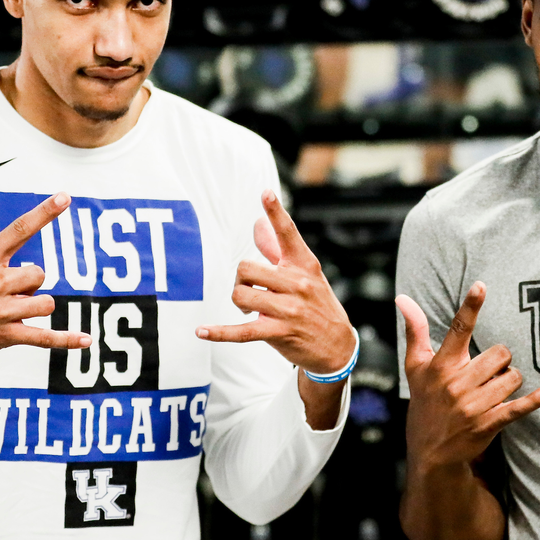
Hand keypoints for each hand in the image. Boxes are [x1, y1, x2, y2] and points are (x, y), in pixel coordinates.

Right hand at [0, 193, 91, 377]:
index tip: (65, 197)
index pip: (18, 229)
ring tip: (11, 311)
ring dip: (35, 307)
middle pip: (39, 273)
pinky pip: (43, 337)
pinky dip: (66, 339)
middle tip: (6, 293)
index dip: (44, 212)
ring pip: (44, 302)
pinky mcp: (2, 336)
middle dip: (30, 283)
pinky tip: (86, 340)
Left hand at [196, 190, 352, 374]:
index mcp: (304, 264)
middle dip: (241, 279)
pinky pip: (241, 331)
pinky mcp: (279, 332)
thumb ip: (277, 249)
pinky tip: (202, 332)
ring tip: (250, 309)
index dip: (276, 212)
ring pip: (241, 295)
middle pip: (246, 268)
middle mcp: (298, 284)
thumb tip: (258, 223)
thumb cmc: (318, 305)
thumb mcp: (306, 274)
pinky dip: (219, 332)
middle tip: (250, 288)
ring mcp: (289, 309)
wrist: (337, 346)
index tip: (265, 194)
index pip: (288, 233)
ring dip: (239, 301)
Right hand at [400, 283, 539, 472]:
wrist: (429, 451)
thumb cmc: (425, 400)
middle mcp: (457, 383)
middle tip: (485, 373)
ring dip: (508, 381)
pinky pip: (519, 407)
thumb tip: (402, 298)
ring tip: (492, 391)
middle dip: (499, 361)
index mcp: (441, 365)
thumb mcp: (416, 366)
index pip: (457, 330)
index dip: (470, 307)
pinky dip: (537, 398)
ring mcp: (474, 405)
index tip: (481, 285)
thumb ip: (415, 330)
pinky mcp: (489, 423)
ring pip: (512, 377)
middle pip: (499, 354)